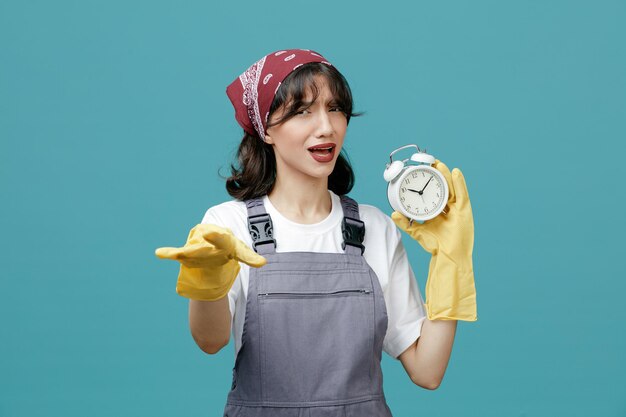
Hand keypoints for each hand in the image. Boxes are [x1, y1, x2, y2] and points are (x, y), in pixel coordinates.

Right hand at [156, 224, 266, 300]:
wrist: (212, 245)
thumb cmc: (228, 248)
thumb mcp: (240, 251)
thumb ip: (250, 257)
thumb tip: (263, 263)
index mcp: (222, 239)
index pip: (222, 239)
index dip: (216, 236)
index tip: (210, 233)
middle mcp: (207, 240)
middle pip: (205, 245)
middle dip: (204, 244)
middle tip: (203, 235)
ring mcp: (196, 246)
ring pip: (192, 250)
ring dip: (188, 253)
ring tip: (181, 253)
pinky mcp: (187, 253)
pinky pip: (177, 253)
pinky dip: (169, 253)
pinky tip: (160, 253)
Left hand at [391, 160, 476, 320]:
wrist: (449, 259)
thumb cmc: (437, 246)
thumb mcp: (418, 231)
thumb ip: (407, 222)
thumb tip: (393, 214)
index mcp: (441, 211)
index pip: (436, 192)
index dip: (430, 180)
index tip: (423, 168)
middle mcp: (451, 209)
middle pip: (444, 187)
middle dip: (438, 174)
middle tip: (430, 161)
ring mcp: (459, 210)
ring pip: (453, 188)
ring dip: (447, 175)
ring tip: (440, 163)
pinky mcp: (465, 212)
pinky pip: (463, 194)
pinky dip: (460, 183)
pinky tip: (455, 173)